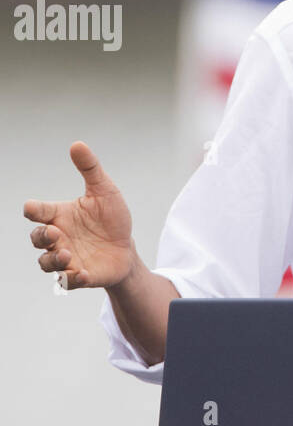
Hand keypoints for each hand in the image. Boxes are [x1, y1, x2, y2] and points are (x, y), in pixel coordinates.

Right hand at [25, 141, 136, 289]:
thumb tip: (77, 144)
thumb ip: (90, 169)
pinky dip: (71, 279)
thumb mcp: (105, 191)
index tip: (32, 208)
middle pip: (37, 239)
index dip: (33, 210)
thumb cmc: (111, 219)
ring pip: (46, 263)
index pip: (38, 211)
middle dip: (41, 237)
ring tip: (68, 254)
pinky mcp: (79, 276)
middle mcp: (58, 238)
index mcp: (60, 215)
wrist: (127, 248)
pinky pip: (67, 281)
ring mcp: (66, 258)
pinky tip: (82, 273)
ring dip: (53, 259)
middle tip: (55, 233)